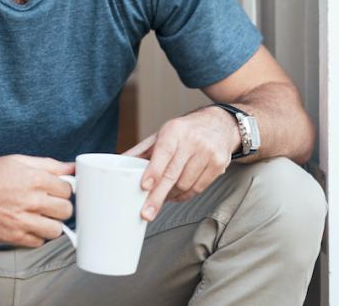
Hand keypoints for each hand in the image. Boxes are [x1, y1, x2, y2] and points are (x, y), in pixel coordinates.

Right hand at [0, 155, 73, 247]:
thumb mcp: (17, 161)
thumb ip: (48, 165)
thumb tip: (71, 167)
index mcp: (35, 179)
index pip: (67, 189)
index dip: (63, 189)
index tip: (56, 191)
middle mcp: (31, 200)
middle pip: (66, 210)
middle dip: (61, 207)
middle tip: (50, 204)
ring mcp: (22, 221)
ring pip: (55, 230)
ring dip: (51, 224)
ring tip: (41, 217)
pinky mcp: (13, 237)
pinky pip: (38, 242)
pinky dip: (36, 236)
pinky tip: (28, 225)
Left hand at [123, 107, 239, 221]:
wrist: (220, 124)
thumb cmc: (185, 131)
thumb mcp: (163, 134)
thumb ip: (143, 150)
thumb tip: (119, 161)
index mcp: (175, 131)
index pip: (163, 153)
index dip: (154, 172)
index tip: (144, 186)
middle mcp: (193, 141)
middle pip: (173, 174)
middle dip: (158, 196)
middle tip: (147, 213)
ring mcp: (208, 153)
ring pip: (186, 184)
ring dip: (170, 196)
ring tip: (162, 197)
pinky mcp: (218, 165)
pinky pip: (198, 188)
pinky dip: (184, 195)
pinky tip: (176, 194)